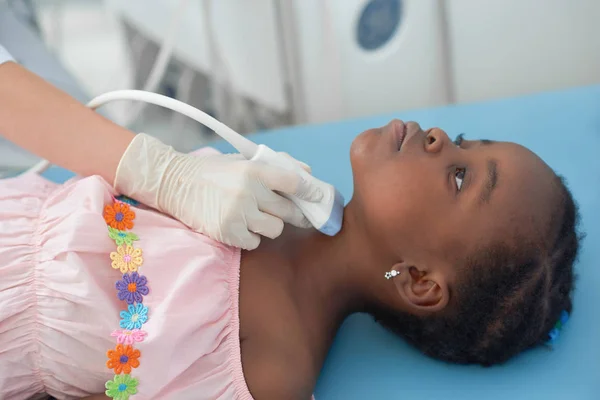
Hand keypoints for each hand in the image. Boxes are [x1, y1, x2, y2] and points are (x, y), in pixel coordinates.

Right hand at [114, 134, 321, 248]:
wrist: (174, 183)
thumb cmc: (214, 171)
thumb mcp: (244, 161)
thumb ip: (277, 165)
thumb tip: (308, 175)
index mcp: (255, 169)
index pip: (294, 182)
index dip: (311, 192)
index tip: (321, 197)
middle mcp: (248, 191)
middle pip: (289, 211)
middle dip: (297, 214)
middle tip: (301, 216)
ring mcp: (238, 213)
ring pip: (275, 230)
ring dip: (270, 225)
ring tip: (257, 217)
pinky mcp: (227, 232)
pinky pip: (255, 242)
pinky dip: (252, 237)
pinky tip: (241, 226)